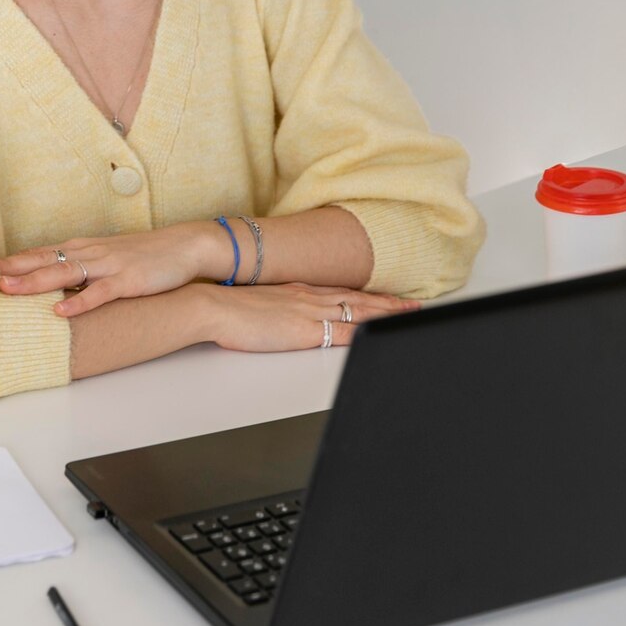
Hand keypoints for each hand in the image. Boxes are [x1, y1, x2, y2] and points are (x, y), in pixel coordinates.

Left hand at [0, 224, 214, 317]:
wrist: (184, 246)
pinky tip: (61, 310)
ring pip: (66, 272)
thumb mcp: (107, 258)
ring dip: (36, 281)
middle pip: (46, 259)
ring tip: (11, 290)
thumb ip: (81, 268)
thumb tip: (52, 284)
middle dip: (15, 269)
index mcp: (84, 247)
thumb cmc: (144, 255)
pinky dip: (80, 301)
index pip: (41, 252)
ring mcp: (110, 265)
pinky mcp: (128, 280)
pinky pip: (100, 292)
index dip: (13, 261)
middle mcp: (92, 252)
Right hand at [208, 281, 420, 352]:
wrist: (213, 307)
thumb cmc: (228, 307)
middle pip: (357, 299)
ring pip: (358, 312)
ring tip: (408, 314)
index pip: (341, 292)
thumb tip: (282, 313)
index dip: (367, 295)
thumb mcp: (259, 301)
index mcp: (298, 291)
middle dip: (387, 303)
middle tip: (412, 305)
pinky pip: (342, 332)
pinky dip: (365, 332)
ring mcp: (308, 312)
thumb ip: (276, 306)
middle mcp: (309, 297)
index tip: (386, 297)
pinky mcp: (304, 331)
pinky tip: (379, 334)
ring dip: (385, 313)